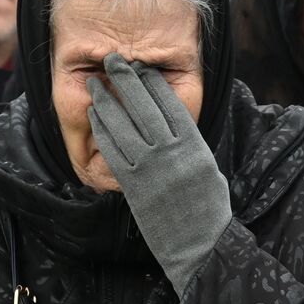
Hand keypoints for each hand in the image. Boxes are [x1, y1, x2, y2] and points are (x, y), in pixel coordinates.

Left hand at [88, 53, 230, 292]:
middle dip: (125, 80)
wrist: (199, 242)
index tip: (142, 67)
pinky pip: (112, 149)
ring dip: (105, 101)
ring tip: (95, 85)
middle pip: (143, 106)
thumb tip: (175, 126)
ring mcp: (149, 167)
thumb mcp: (208, 168)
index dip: (153, 83)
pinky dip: (101, 129)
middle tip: (113, 60)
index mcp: (194, 145)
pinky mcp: (132, 183)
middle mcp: (171, 152)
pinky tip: (95, 115)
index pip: (170, 104)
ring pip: (122, 124)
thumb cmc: (209, 208)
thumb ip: (190, 145)